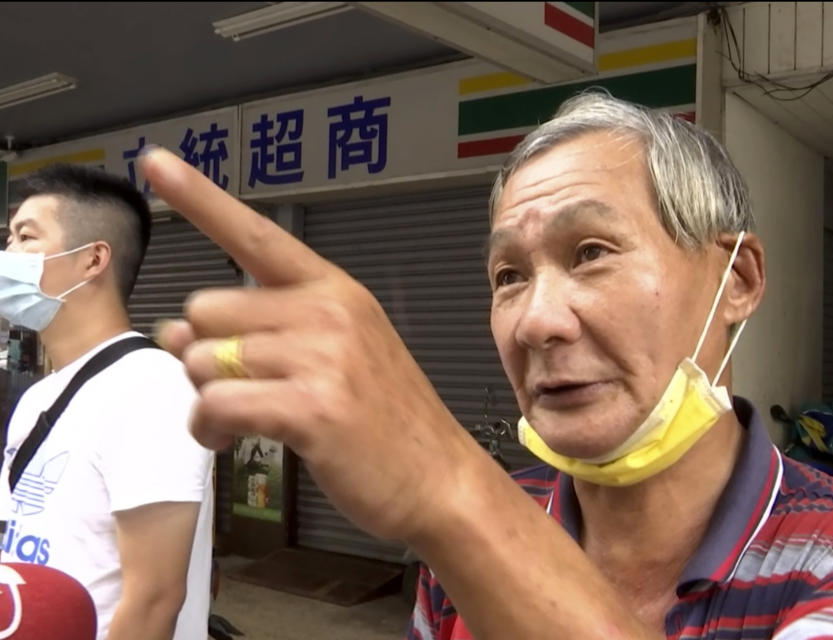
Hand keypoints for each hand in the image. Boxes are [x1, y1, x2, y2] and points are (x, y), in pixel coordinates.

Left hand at [140, 148, 483, 540]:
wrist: (439, 477)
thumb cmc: (385, 419)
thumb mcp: (337, 355)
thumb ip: (259, 334)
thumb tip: (171, 332)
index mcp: (335, 291)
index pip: (256, 236)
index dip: (200, 199)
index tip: (155, 162)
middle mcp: (327, 312)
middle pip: (206, 310)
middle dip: (203, 355)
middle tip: (234, 387)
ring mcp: (322, 358)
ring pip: (204, 360)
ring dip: (204, 399)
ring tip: (237, 421)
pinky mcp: (311, 408)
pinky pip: (216, 404)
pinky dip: (208, 428)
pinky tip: (228, 440)